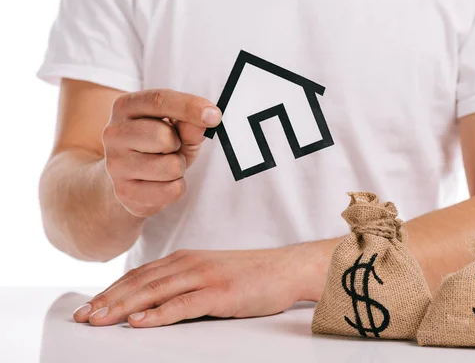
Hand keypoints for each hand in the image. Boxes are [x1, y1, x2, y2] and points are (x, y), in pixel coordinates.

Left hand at [73, 247, 315, 326]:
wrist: (286, 268)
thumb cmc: (250, 274)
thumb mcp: (211, 274)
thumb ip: (183, 283)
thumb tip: (154, 304)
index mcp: (186, 259)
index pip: (140, 275)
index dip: (111, 290)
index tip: (89, 306)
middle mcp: (190, 264)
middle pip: (140, 283)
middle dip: (108, 300)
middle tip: (82, 317)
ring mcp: (204, 277)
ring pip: (155, 292)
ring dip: (123, 307)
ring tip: (99, 320)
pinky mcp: (220, 292)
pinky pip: (183, 304)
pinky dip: (158, 313)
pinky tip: (139, 322)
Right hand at [102, 89, 221, 216]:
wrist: (129, 179)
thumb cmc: (157, 146)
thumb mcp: (176, 128)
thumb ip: (190, 122)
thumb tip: (208, 117)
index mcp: (125, 106)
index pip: (158, 100)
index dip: (189, 106)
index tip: (215, 115)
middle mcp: (113, 133)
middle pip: (164, 137)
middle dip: (179, 145)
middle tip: (171, 148)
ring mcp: (115, 164)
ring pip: (171, 167)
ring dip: (179, 168)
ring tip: (165, 166)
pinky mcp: (125, 192)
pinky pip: (172, 190)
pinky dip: (176, 188)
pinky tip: (160, 183)